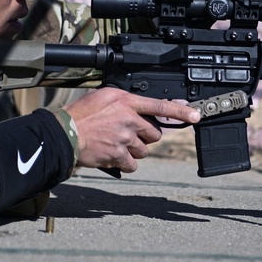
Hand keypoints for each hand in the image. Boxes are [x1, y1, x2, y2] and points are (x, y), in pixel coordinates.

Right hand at [63, 88, 200, 172]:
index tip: (196, 115)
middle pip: (154, 133)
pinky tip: (113, 156)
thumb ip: (125, 102)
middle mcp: (129, 119)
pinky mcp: (119, 155)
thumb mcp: (104, 97)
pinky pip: (133, 164)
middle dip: (145, 136)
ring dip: (134, 150)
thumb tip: (138, 109)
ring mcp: (125, 138)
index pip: (160, 105)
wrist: (65, 133)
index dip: (181, 112)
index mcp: (127, 102)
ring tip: (116, 144)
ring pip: (144, 150)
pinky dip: (125, 163)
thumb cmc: (81, 114)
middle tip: (128, 134)